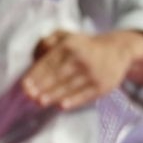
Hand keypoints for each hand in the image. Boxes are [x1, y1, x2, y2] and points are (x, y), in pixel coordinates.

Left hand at [20, 30, 142, 110]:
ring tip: (40, 101)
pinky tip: (62, 106)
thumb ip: (49, 41)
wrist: (118, 50)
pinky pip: (86, 95)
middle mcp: (82, 59)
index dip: (36, 74)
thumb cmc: (85, 46)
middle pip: (58, 75)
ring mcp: (93, 73)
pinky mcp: (103, 86)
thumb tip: (35, 56)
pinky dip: (73, 101)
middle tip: (29, 95)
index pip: (49, 62)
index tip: (25, 84)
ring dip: (54, 95)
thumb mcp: (68, 36)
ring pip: (70, 86)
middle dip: (42, 86)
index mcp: (70, 45)